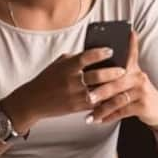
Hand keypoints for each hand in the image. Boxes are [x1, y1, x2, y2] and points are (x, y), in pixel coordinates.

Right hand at [2, 47, 125, 131]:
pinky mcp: (76, 107)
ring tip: (124, 84)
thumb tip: (93, 53)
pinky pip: (95, 104)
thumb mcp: (58, 64)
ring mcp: (74, 95)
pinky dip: (106, 101)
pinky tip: (115, 98)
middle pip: (96, 75)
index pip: (86, 57)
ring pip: (99, 91)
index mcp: (67, 67)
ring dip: (113, 88)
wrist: (33, 100)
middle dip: (112, 72)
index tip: (111, 50)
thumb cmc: (46, 79)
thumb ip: (75, 58)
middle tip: (124, 69)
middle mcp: (71, 80)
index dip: (100, 53)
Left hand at [86, 31, 157, 128]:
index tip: (127, 33)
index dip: (129, 43)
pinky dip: (109, 116)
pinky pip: (122, 111)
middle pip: (115, 81)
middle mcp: (138, 76)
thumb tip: (95, 66)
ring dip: (102, 108)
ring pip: (117, 98)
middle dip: (99, 89)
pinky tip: (100, 120)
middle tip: (86, 95)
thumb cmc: (138, 93)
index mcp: (133, 68)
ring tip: (90, 112)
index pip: (130, 53)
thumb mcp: (132, 79)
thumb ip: (117, 72)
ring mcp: (141, 90)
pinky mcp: (143, 105)